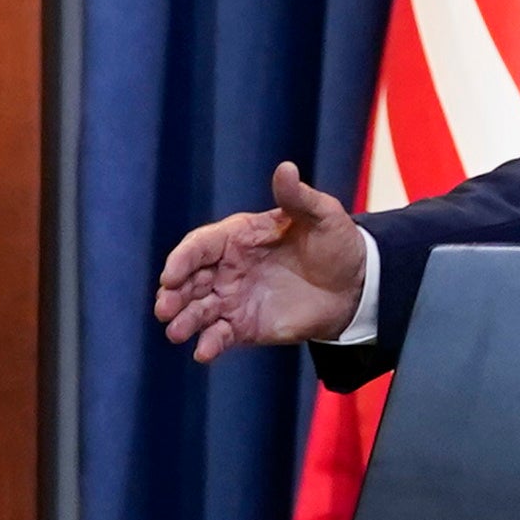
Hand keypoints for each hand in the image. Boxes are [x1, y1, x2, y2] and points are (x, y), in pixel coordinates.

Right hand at [154, 161, 365, 365]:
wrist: (355, 284)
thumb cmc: (335, 243)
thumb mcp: (323, 215)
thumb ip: (298, 197)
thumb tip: (286, 168)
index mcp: (238, 236)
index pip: (200, 245)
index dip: (182, 259)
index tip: (172, 274)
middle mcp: (227, 268)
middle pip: (188, 281)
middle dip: (172, 294)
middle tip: (164, 308)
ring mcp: (232, 298)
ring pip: (196, 310)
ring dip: (183, 321)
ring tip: (177, 332)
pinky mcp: (243, 325)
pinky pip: (219, 336)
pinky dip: (209, 344)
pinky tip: (204, 352)